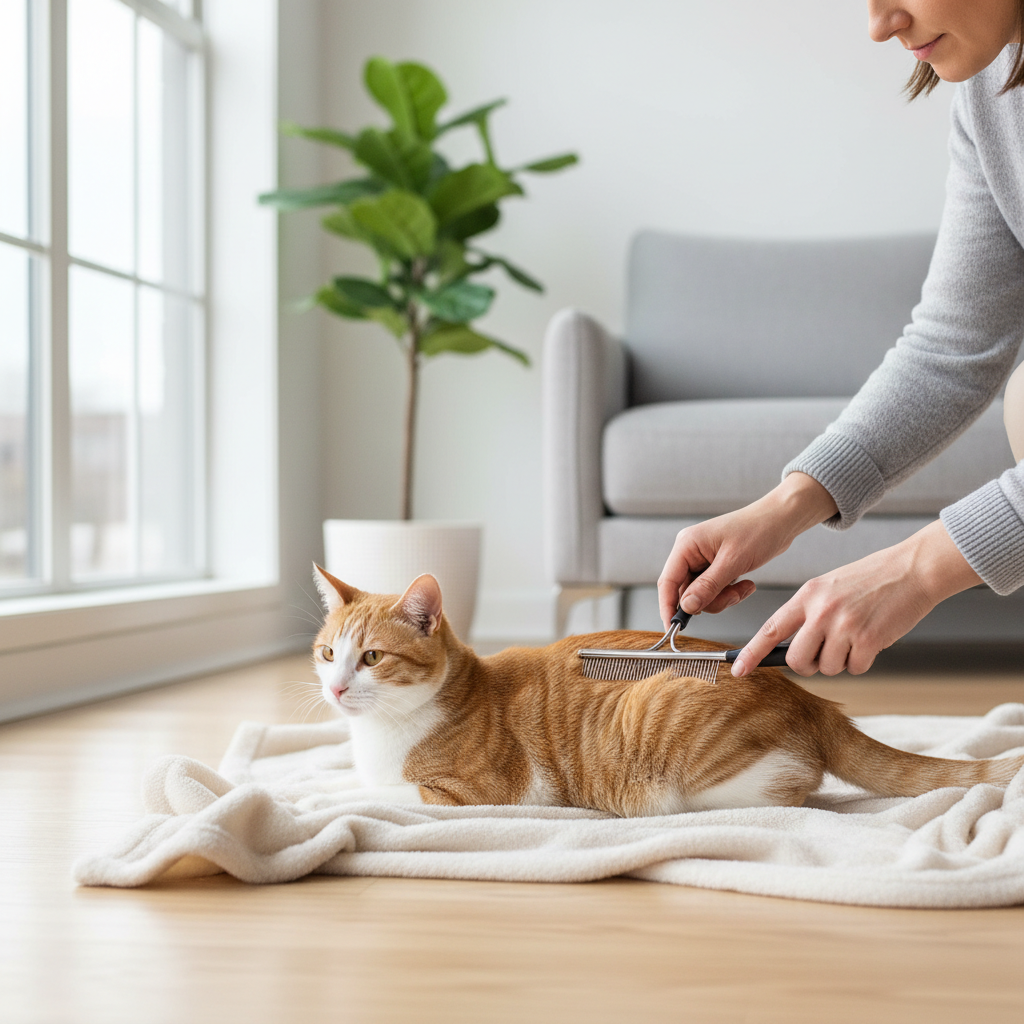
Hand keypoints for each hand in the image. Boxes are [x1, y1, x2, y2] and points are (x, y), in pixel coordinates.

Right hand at [657, 473, 838, 627]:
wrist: (781, 520)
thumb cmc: (759, 530)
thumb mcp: (733, 562)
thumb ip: (708, 586)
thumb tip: (687, 607)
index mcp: (687, 545)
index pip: (668, 581)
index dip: (668, 606)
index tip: (673, 628)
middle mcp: (691, 552)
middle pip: (686, 591)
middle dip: (710, 600)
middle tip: (732, 597)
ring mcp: (703, 560)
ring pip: (702, 595)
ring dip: (723, 598)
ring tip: (744, 587)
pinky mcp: (716, 566)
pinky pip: (715, 590)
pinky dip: (730, 593)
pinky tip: (746, 584)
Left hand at [732, 519, 982, 676]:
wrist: (912, 569)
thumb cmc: (871, 580)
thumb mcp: (829, 588)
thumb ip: (809, 613)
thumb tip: (792, 648)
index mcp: (807, 595)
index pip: (771, 629)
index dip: (752, 652)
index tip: (739, 669)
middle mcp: (821, 611)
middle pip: (797, 660)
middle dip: (808, 665)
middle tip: (823, 655)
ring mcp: (845, 626)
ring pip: (828, 668)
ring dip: (841, 661)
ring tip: (855, 636)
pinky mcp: (869, 640)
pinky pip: (856, 668)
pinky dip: (863, 661)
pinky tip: (872, 639)